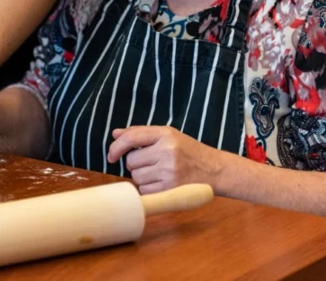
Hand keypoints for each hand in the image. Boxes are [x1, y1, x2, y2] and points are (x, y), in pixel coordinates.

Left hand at [107, 126, 221, 194]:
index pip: (131, 138)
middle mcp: (167, 152)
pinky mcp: (170, 189)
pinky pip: (145, 191)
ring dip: (141, 177)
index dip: (116, 147)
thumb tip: (115, 134)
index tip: (111, 155)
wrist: (214, 169)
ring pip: (136, 177)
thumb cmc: (188, 150)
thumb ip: (140, 133)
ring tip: (158, 172)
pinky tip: (161, 182)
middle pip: (131, 161)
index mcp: (165, 135)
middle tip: (150, 162)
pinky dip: (148, 188)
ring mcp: (169, 172)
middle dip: (135, 164)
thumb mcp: (167, 135)